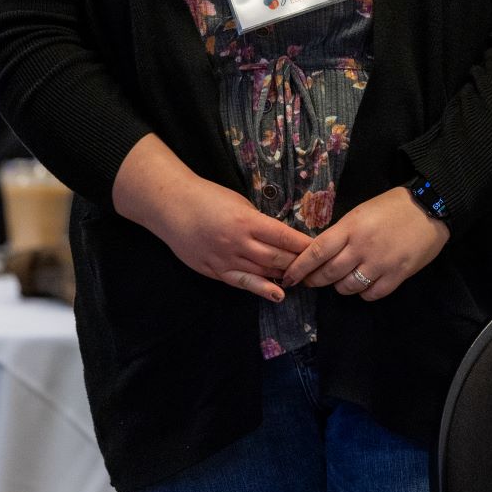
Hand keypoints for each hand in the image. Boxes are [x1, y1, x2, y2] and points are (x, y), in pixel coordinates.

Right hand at [123, 168, 315, 303]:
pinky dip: (261, 288)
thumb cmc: (206, 197)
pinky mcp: (215, 270)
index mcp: (247, 221)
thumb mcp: (238, 202)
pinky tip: (277, 294)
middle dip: (299, 263)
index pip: (284, 237)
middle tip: (316, 267)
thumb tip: (278, 234)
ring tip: (302, 279)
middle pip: (277, 257)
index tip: (320, 249)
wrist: (171, 207)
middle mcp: (239, 243)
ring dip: (284, 276)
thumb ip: (257, 221)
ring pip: (263, 272)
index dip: (304, 245)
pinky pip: (242, 282)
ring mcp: (226, 259)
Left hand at [281, 187, 450, 303]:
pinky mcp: (398, 275)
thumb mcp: (361, 212)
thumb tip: (322, 253)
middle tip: (310, 282)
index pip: (316, 252)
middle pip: (328, 273)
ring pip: (348, 287)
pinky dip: (364, 293)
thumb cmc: (393, 206)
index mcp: (350, 227)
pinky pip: (372, 294)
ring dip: (340, 287)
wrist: (430, 207)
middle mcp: (362, 247)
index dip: (299, 267)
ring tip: (341, 280)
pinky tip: (364, 285)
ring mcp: (380, 263)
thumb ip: (342, 232)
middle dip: (314, 280)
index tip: (289, 276)